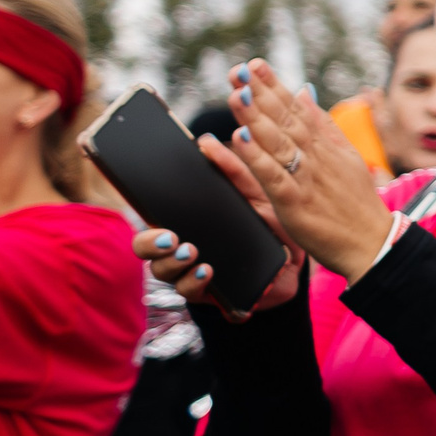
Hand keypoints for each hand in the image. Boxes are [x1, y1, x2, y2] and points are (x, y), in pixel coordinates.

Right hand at [134, 135, 303, 316]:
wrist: (295, 260)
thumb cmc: (269, 222)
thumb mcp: (256, 192)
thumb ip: (235, 170)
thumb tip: (207, 142)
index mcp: (186, 220)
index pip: (152, 215)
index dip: (140, 207)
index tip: (143, 199)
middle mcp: (180, 247)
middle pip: (145, 248)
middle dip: (150, 244)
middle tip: (170, 236)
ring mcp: (190, 271)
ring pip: (163, 272)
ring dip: (172, 263)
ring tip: (192, 252)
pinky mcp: (209, 293)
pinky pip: (191, 292)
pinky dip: (195, 282)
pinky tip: (207, 271)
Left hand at [221, 59, 395, 282]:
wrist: (372, 244)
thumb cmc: (357, 204)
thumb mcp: (346, 156)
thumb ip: (323, 124)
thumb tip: (303, 93)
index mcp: (323, 146)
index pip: (295, 109)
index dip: (274, 86)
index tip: (255, 65)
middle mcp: (314, 157)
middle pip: (284, 120)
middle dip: (261, 94)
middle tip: (239, 71)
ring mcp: (305, 179)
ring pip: (278, 143)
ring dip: (256, 118)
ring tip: (237, 94)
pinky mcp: (295, 203)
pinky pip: (274, 177)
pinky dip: (257, 158)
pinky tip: (241, 140)